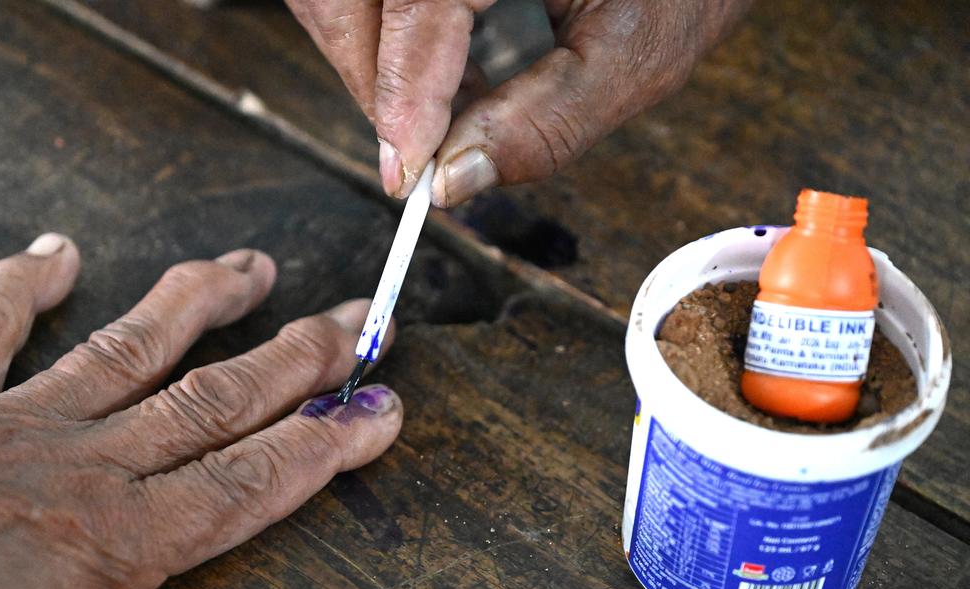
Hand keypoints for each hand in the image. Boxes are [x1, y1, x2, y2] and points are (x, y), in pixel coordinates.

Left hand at [0, 234, 401, 588]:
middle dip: (292, 361)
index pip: (245, 482)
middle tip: (354, 319)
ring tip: (253, 269)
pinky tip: (59, 248)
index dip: (320, 445)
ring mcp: (17, 418)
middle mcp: (84, 463)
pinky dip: (23, 285)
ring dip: (197, 305)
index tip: (379, 407)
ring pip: (132, 348)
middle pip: (211, 401)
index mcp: (111, 539)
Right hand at [286, 0, 750, 205]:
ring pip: (341, 1)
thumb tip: (452, 183)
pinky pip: (368, 2)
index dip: (399, 97)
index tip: (406, 175)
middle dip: (370, 84)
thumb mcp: (636, 53)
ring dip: (370, 67)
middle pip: (344, 2)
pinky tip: (436, 76)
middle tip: (410, 157)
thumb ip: (546, 122)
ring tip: (429, 116)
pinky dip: (383, 46)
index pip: (415, 6)